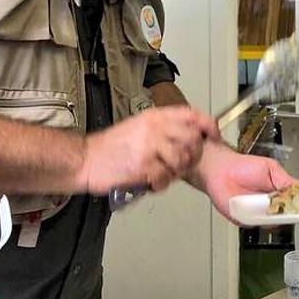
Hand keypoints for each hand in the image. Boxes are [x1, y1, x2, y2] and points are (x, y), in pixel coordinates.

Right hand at [80, 106, 218, 193]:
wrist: (85, 159)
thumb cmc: (112, 147)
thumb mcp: (140, 127)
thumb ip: (165, 129)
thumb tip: (191, 134)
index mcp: (155, 117)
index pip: (192, 114)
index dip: (208, 125)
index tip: (213, 136)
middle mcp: (154, 128)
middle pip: (192, 139)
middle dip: (193, 155)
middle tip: (184, 164)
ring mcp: (149, 147)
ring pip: (182, 160)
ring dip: (177, 171)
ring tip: (164, 174)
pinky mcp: (143, 166)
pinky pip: (165, 178)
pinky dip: (161, 184)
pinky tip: (151, 181)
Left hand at [195, 142, 295, 223]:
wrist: (220, 170)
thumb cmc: (243, 167)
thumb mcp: (271, 169)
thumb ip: (287, 180)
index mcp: (280, 194)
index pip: (297, 204)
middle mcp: (271, 207)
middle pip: (289, 217)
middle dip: (296, 214)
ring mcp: (260, 215)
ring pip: (275, 223)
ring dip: (279, 217)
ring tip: (281, 206)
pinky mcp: (247, 221)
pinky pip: (258, 224)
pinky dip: (262, 220)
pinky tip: (265, 210)